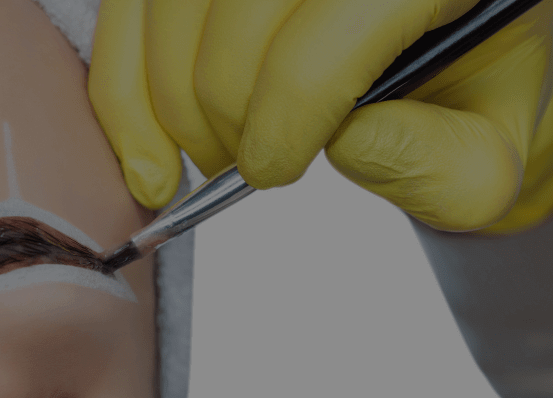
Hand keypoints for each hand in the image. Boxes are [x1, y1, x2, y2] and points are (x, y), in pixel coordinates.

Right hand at [88, 0, 552, 234]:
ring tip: (203, 152)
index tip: (270, 173)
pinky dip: (122, 84)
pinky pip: (130, 7)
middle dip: (225, 122)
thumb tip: (341, 141)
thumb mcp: (483, 153)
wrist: (441, 48)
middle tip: (244, 165)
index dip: (280, 128)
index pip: (320, 46)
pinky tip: (144, 143)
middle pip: (235, 24)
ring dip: (170, 106)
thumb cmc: (464, 95)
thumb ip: (433, 163)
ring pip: (170, 9)